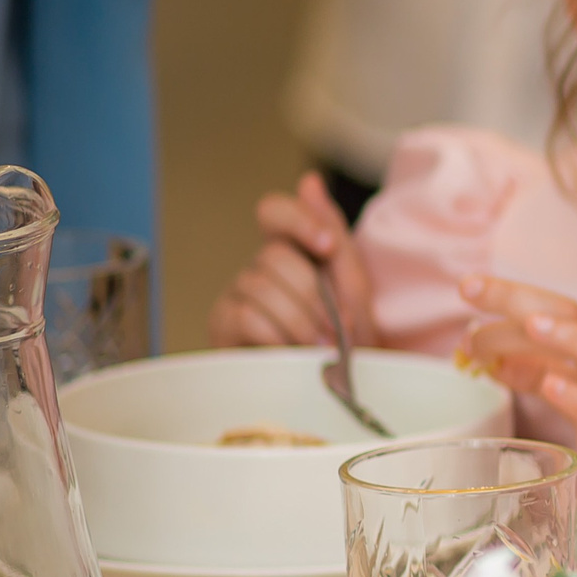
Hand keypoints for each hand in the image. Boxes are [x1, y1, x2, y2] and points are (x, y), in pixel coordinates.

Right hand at [207, 173, 375, 347]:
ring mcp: (236, 296)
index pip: (273, 211)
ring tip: (319, 348)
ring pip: (260, 286)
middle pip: (274, 256)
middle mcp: (259, 269)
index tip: (325, 248)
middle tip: (336, 330)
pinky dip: (278, 337)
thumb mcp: (355, 288)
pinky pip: (246, 316)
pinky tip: (291, 355)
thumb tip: (309, 181)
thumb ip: (334, 237)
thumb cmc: (348, 343)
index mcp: (292, 253)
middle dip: (314, 297)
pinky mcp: (222, 326)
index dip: (296, 220)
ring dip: (301, 322)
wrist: (342, 396)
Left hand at [460, 277, 576, 576]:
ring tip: (528, 327)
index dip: (512, 294)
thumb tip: (493, 359)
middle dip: (519, 300)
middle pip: (571, 318)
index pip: (557, 307)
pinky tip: (554, 387)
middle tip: (470, 288)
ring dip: (567, 338)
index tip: (468, 287)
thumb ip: (543, 375)